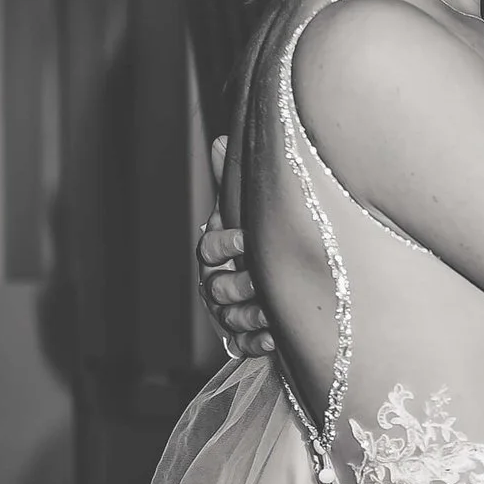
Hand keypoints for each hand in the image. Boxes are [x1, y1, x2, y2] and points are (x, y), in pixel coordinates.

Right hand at [199, 135, 271, 359]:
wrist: (270, 278)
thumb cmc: (253, 238)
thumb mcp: (244, 210)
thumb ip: (232, 180)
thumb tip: (222, 140)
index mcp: (218, 253)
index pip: (210, 248)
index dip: (225, 244)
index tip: (246, 238)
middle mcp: (217, 282)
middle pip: (217, 287)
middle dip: (239, 285)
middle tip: (261, 281)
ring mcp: (228, 310)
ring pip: (230, 316)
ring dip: (250, 315)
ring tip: (271, 313)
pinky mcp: (241, 335)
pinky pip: (242, 343)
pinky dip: (255, 342)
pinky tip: (273, 338)